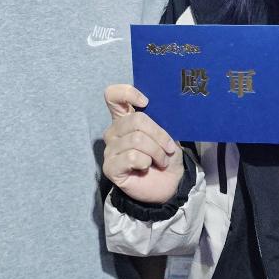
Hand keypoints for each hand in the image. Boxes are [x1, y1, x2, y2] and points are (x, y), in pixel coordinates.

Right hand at [103, 84, 184, 203]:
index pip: (113, 96)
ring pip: (136, 140)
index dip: (127, 93)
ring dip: (156, 152)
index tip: (145, 103)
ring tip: (161, 161)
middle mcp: (114, 131)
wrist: (169, 184)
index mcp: (125, 118)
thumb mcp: (168, 135)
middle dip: (159, 135)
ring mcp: (110, 150)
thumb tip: (155, 110)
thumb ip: (159, 121)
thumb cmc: (166, 157)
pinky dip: (146, 162)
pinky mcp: (110, 167)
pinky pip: (130, 157)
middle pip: (135, 120)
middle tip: (168, 148)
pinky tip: (147, 167)